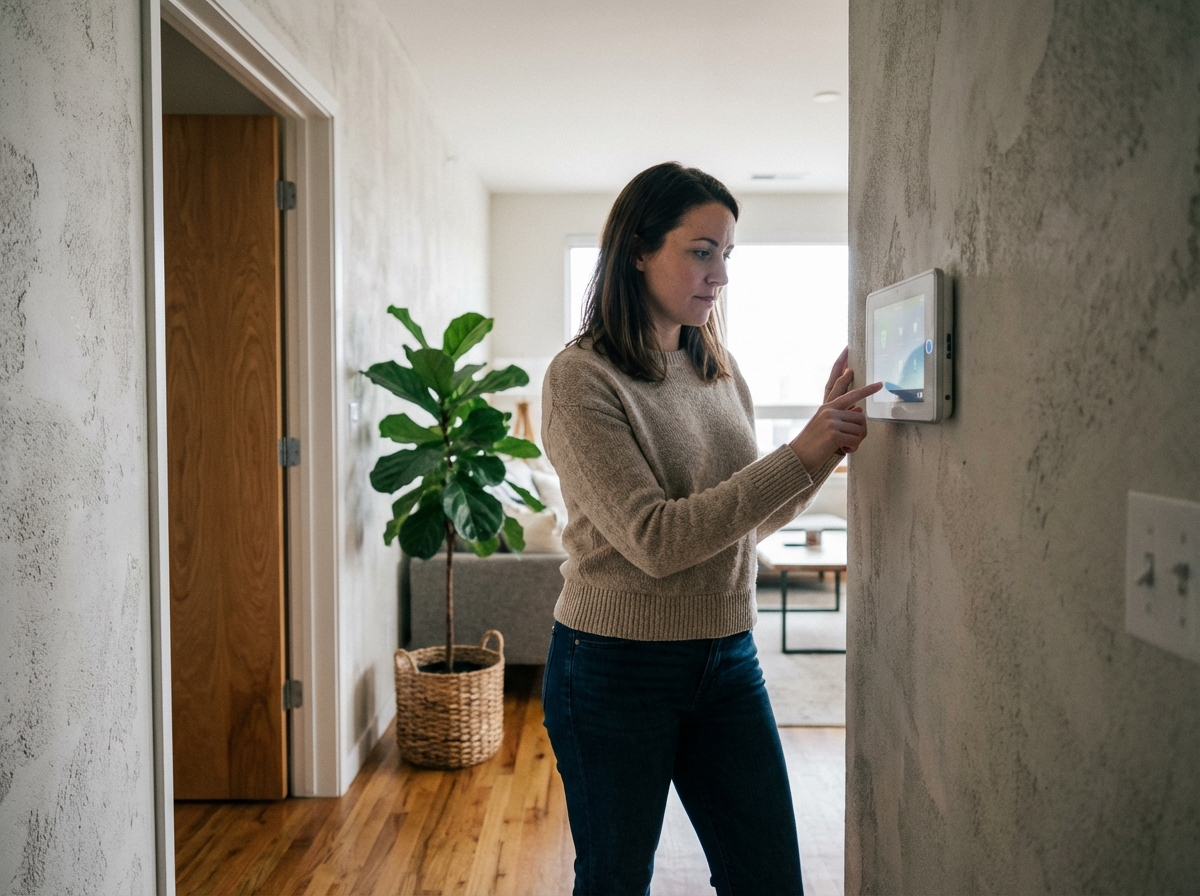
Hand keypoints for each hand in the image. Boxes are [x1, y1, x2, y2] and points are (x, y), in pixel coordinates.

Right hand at [788, 348, 882, 471]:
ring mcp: (831, 420)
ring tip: (846, 446)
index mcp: (825, 407)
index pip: (836, 386)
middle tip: (880, 383)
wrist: (798, 459)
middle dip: (867, 391)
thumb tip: (859, 411)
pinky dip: (853, 448)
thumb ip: (840, 417)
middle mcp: (828, 410)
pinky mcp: (834, 432)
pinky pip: (856, 438)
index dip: (844, 373)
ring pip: (860, 425)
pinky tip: (844, 450)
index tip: (851, 362)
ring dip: (857, 439)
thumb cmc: (813, 446)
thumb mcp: (825, 428)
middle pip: (854, 398)